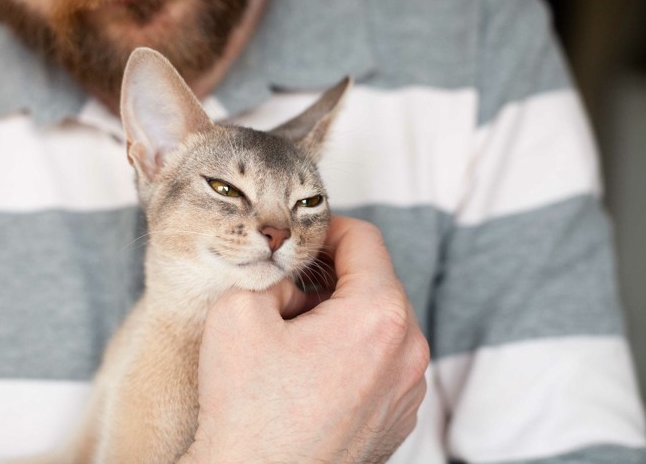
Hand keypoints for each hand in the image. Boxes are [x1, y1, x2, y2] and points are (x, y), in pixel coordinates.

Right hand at [182, 215, 429, 462]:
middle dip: (334, 276)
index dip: (328, 228)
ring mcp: (408, 391)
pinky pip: (382, 363)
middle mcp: (408, 353)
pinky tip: (312, 371)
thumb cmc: (247, 410)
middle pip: (376, 283)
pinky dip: (354, 352)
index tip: (303, 239)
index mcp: (379, 316)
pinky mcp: (397, 418)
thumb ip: (273, 271)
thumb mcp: (239, 309)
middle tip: (291, 288)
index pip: (366, 241)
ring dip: (344, 315)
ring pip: (380, 324)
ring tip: (297, 336)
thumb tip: (293, 277)